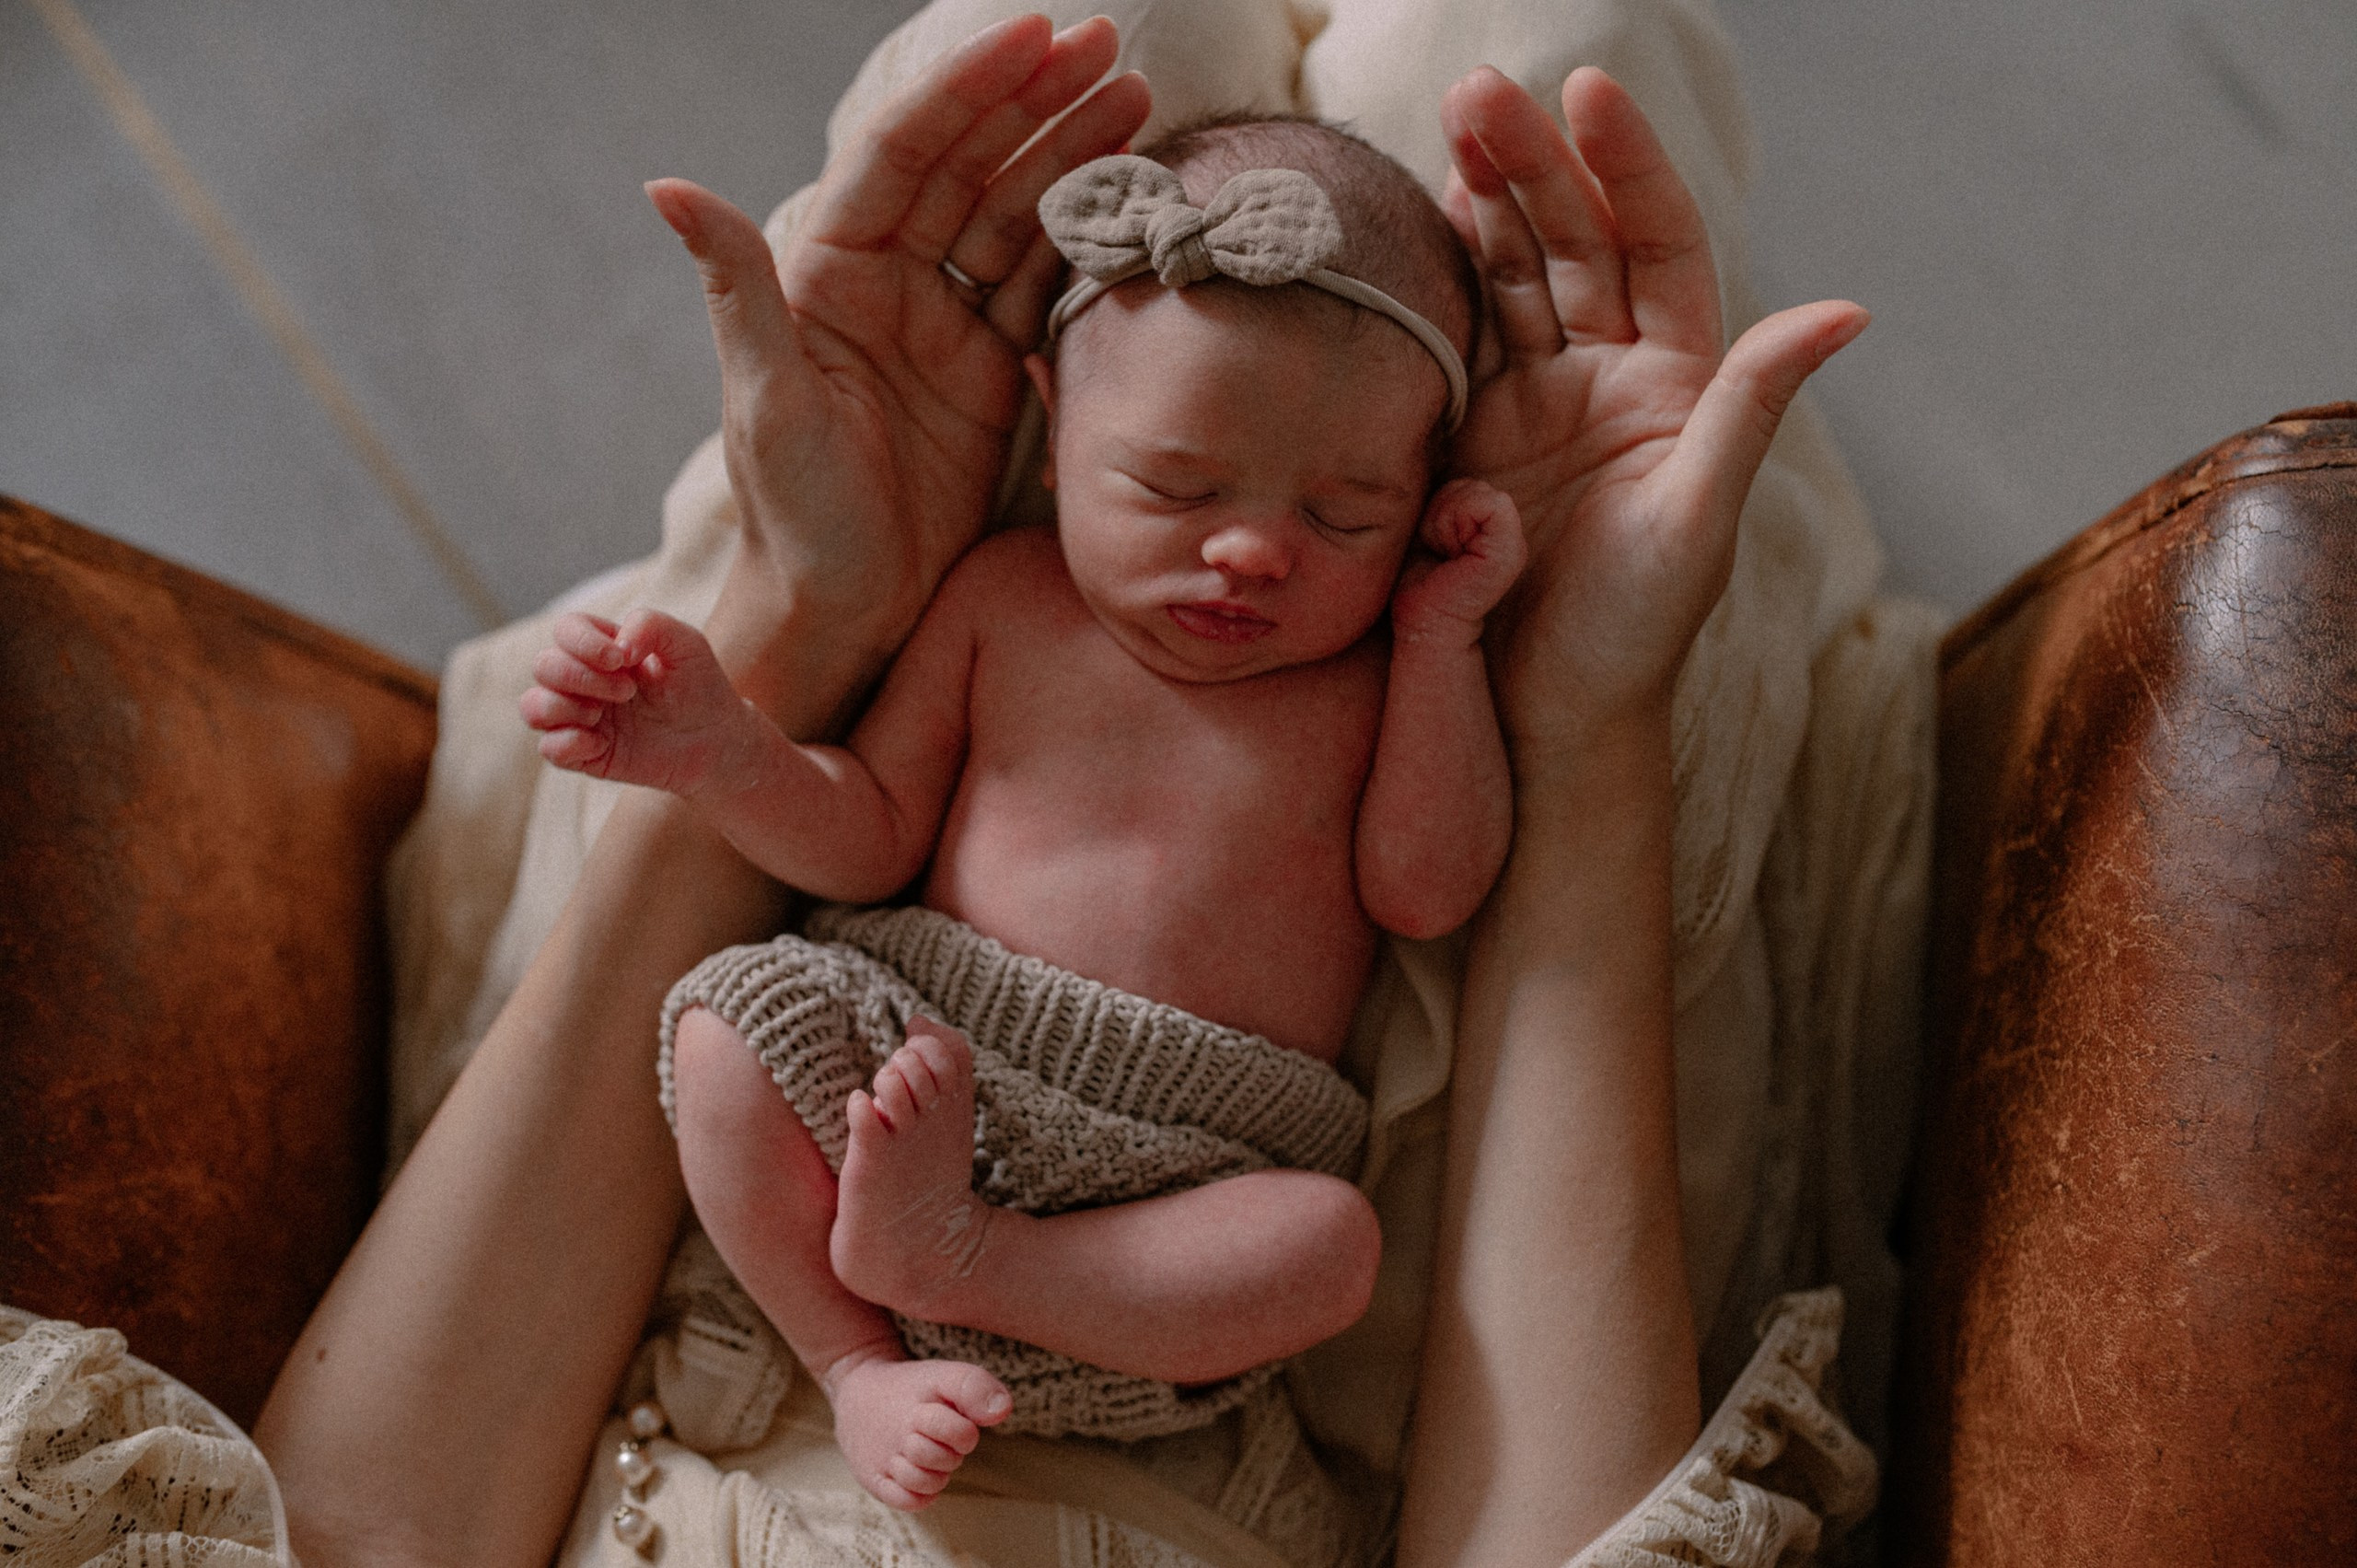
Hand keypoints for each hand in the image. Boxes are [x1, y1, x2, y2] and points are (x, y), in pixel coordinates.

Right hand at [520, 609, 759, 797]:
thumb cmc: (699, 686)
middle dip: (581, 677)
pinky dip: (568, 744)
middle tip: (628, 691)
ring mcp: (579, 718)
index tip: (623, 659)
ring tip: (602, 715)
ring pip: (533, 706)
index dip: (584, 643)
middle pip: (544, 666)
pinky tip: (601, 744)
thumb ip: (650, 624)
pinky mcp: (584, 754)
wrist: (717, 740)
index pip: (566, 630)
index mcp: (602, 648)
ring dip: (564, 707)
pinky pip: (548, 748)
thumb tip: (617, 646)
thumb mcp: (686, 644)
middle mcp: (583, 680)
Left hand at [645, 16, 1151, 667]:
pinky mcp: (992, 371)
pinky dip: (1086, 237)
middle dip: (1038, 101)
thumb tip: (669, 188)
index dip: (968, 92)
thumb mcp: (765, 403)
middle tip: (1112, 46)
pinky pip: (1043, 285)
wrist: (848, 611)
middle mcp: (888, 282)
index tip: (1035, 39)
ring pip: (1015, 214)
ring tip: (1139, 98)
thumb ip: (738, 289)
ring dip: (1074, 155)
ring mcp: (945, 324)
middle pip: (970, 166)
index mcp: (829, 271)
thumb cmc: (793, 518)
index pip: (904, 154)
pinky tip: (1131, 192)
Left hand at [1391, 478, 1527, 649]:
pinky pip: (1484, 503)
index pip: (1463, 482)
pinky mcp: (1509, 551)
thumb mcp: (1429, 528)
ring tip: (1442, 555)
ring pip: (1472, 492)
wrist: (1425, 623)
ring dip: (1442, 522)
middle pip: (1468, 484)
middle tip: (1436, 551)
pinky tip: (1450, 558)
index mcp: (1490, 524)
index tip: (1432, 542)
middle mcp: (1508, 529)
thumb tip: (1439, 465)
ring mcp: (1512, 540)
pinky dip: (1452, 526)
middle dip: (1440, 512)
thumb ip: (1446, 501)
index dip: (1438, 507)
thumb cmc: (1419, 580)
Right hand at [1440, 66, 1866, 753]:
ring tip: (1450, 123)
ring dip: (1484, 197)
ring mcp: (1537, 399)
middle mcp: (1611, 375)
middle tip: (1479, 91)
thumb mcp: (1699, 519)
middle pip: (1574, 240)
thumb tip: (1847, 308)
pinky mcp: (1473, 433)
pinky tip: (1422, 212)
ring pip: (1514, 272)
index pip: (1654, 243)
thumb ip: (1751, 405)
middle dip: (1532, 162)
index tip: (1585, 94)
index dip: (1624, 166)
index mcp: (1679, 383)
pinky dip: (1443, 270)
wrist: (1546, 714)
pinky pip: (1461, 333)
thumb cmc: (1634, 632)